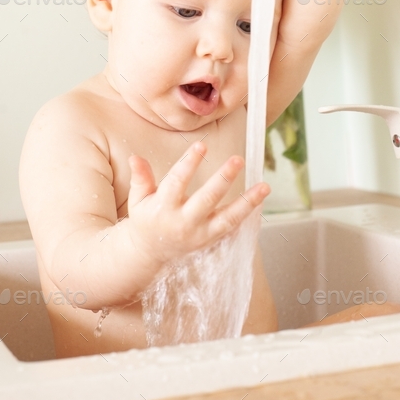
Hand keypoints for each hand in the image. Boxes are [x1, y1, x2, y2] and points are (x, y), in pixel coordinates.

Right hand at [125, 143, 269, 264]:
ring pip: (227, 218)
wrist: (149, 254)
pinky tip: (260, 198)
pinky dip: (247, 213)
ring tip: (264, 186)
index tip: (201, 145)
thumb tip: (135, 156)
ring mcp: (199, 233)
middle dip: (223, 179)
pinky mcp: (210, 240)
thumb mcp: (138, 199)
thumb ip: (140, 178)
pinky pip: (232, 227)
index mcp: (163, 208)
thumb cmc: (145, 220)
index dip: (189, 162)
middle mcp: (183, 221)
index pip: (177, 181)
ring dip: (247, 202)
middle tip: (237, 159)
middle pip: (207, 199)